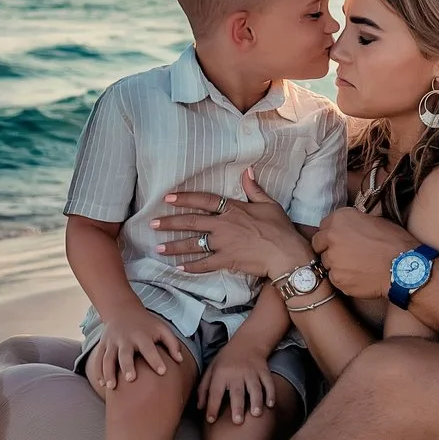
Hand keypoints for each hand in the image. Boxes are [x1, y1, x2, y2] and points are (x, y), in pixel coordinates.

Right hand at [86, 304, 188, 389]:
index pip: (149, 348)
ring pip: (107, 358)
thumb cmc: (146, 324)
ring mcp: (112, 342)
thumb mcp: (161, 328)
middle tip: (131, 379)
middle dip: (127, 366)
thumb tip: (180, 360)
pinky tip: (102, 384)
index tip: (162, 372)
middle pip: (125, 354)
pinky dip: (98, 372)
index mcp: (141, 335)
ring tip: (111, 387)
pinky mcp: (103, 345)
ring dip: (108, 372)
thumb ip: (172, 343)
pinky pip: (98, 359)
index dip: (156, 360)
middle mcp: (125, 339)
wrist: (122, 309)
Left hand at [154, 169, 313, 277]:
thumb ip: (254, 189)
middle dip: (169, 223)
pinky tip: (178, 268)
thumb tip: (247, 171)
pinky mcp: (226, 261)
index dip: (184, 198)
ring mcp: (223, 244)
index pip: (203, 200)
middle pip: (191, 222)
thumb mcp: (269, 204)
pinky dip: (191, 267)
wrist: (286, 253)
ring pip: (193, 244)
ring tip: (158, 249)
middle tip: (152, 224)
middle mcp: (223, 225)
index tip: (167, 198)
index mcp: (232, 209)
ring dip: (174, 246)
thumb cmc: (280, 229)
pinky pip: (204, 264)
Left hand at [199, 349, 277, 425]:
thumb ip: (204, 388)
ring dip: (256, 401)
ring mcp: (252, 372)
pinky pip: (269, 383)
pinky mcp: (264, 371)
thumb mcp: (211, 369)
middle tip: (237, 422)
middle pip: (237, 391)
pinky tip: (270, 404)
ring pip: (255, 388)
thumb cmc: (226, 360)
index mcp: (221, 373)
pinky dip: (271, 393)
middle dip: (237, 406)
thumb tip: (199, 407)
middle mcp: (236, 373)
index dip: (212, 406)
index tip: (210, 420)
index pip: (215, 392)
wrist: (247, 342)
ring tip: (256, 414)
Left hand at [311, 206, 416, 297]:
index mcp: (341, 218)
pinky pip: (335, 279)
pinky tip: (359, 277)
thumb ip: (355, 223)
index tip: (339, 240)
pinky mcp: (337, 279)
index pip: (323, 226)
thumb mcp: (375, 221)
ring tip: (356, 266)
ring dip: (336, 265)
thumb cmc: (394, 243)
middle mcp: (332, 236)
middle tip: (344, 254)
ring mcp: (332, 259)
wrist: (404, 267)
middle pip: (318, 244)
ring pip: (326, 263)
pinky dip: (344, 279)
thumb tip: (350, 226)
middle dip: (328, 249)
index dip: (331, 234)